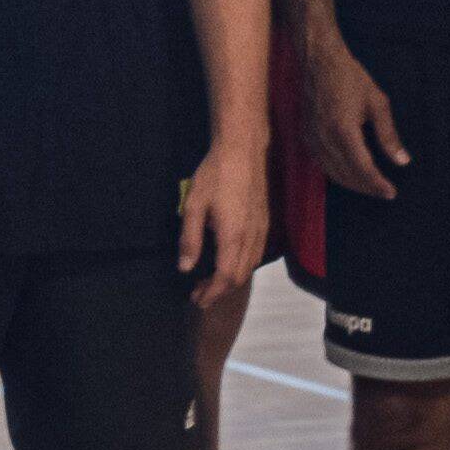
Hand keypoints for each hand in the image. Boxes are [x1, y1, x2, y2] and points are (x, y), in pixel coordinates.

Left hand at [181, 140, 266, 307]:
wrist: (243, 150)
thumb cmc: (215, 174)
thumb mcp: (194, 205)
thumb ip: (190, 239)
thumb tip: (185, 268)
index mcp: (233, 236)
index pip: (225, 277)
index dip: (212, 293)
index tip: (197, 300)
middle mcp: (251, 237)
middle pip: (239, 276)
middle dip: (219, 291)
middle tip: (198, 294)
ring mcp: (261, 230)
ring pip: (250, 267)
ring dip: (230, 280)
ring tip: (209, 282)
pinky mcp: (264, 223)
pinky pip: (255, 255)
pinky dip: (241, 267)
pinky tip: (227, 263)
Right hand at [305, 30, 405, 199]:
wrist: (318, 61)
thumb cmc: (351, 78)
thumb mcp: (377, 103)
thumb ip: (389, 135)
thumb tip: (402, 161)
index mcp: (343, 131)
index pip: (362, 168)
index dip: (377, 184)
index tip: (391, 193)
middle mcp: (324, 139)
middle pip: (346, 175)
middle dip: (366, 188)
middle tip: (384, 192)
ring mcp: (312, 138)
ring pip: (332, 173)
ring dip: (352, 184)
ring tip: (370, 186)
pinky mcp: (306, 136)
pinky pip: (322, 163)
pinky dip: (337, 173)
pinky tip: (350, 173)